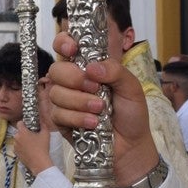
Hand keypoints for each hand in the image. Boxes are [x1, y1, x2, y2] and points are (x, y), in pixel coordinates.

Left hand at [14, 119, 52, 175]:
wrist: (39, 163)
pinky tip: (28, 150)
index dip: (24, 123)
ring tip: (31, 144)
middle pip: (19, 132)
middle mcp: (16, 138)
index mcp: (22, 132)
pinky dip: (21, 147)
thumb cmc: (42, 147)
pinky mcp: (15, 153)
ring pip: (18, 140)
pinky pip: (17, 147)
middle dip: (24, 132)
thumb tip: (41, 120)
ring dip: (22, 140)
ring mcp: (15, 146)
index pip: (19, 123)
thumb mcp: (46, 134)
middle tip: (32, 135)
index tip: (29, 126)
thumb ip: (43, 125)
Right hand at [47, 32, 157, 184]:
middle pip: (56, 69)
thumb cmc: (132, 113)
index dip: (64, 42)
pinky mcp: (61, 122)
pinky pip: (58, 114)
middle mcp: (73, 82)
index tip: (72, 49)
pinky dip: (77, 118)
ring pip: (56, 93)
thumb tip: (91, 68)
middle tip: (95, 88)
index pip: (65, 46)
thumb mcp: (131, 87)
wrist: (131, 145)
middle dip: (74, 78)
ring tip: (100, 109)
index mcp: (88, 67)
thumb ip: (115, 71)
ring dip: (79, 102)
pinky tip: (93, 124)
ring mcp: (65, 101)